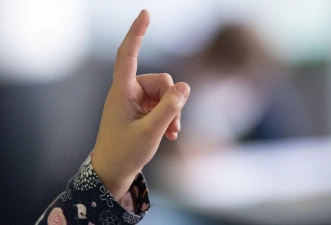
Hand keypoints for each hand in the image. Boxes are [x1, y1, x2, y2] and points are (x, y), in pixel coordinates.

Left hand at [91, 10, 189, 200]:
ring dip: (172, 112)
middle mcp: (128, 92)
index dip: (137, 33)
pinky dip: (169, 117)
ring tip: (171, 133)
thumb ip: (169, 108)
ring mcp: (135, 102)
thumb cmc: (124, 153)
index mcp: (121, 92)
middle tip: (173, 125)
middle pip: (160, 81)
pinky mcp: (142, 111)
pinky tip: (171, 134)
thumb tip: (186, 87)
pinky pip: (162, 105)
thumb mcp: (150, 132)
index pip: (128, 55)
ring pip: (164, 94)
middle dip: (172, 101)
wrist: (112, 173)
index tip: (145, 13)